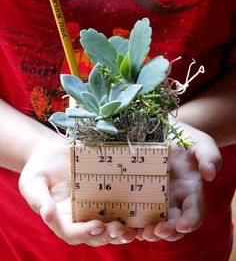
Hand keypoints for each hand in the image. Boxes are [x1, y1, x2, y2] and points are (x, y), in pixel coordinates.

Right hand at [19, 138, 135, 245]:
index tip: (97, 226)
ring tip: (131, 230)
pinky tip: (137, 215)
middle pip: (92, 235)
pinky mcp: (102, 197)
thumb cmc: (39, 167)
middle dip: (106, 235)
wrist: (51, 151)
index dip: (83, 232)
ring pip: (106, 227)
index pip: (70, 232)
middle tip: (120, 229)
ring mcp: (90, 208)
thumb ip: (38, 199)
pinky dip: (125, 216)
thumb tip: (47, 215)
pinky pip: (114, 210)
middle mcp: (76, 217)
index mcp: (59, 217)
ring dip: (119, 232)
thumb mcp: (33, 182)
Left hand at [136, 123, 221, 241]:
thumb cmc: (184, 136)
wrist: (163, 129)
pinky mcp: (138, 193)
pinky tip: (123, 221)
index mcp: (190, 191)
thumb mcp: (199, 142)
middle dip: (165, 232)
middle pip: (172, 225)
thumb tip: (210, 175)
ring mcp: (154, 198)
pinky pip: (135, 210)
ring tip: (139, 232)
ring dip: (147, 231)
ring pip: (152, 222)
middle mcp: (173, 199)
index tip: (181, 225)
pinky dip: (131, 220)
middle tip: (153, 232)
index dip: (189, 221)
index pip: (193, 213)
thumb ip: (209, 156)